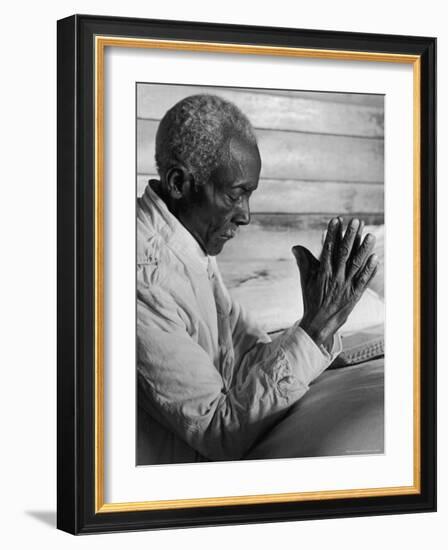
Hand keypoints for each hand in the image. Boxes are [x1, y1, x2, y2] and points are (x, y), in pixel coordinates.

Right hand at [292, 217, 377, 347]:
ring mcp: (346, 286)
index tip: (337, 220)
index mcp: (322, 272)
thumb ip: (303, 262)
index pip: (328, 249)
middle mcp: (335, 277)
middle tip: (356, 222)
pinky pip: (364, 281)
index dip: (333, 234)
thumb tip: (295, 247)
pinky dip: (370, 270)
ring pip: (356, 265)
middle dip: (350, 236)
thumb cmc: (312, 300)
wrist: (319, 323)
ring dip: (364, 250)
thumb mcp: (306, 280)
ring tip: (371, 235)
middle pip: (344, 254)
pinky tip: (376, 258)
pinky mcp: (355, 295)